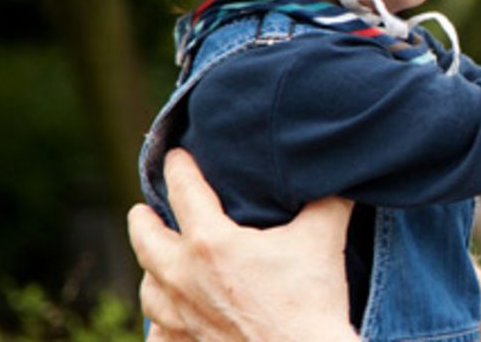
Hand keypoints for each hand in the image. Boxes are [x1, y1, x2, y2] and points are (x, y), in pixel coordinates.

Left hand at [127, 149, 357, 341]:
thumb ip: (326, 201)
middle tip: (142, 210)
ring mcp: (181, 317)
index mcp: (211, 243)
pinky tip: (167, 322)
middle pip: (145, 240)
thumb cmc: (311, 300)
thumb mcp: (322, 237)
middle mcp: (184, 278)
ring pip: (148, 288)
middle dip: (142, 220)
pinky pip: (159, 334)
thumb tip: (337, 176)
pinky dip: (160, 324)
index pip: (184, 191)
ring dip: (150, 270)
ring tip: (158, 262)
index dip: (179, 167)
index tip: (175, 156)